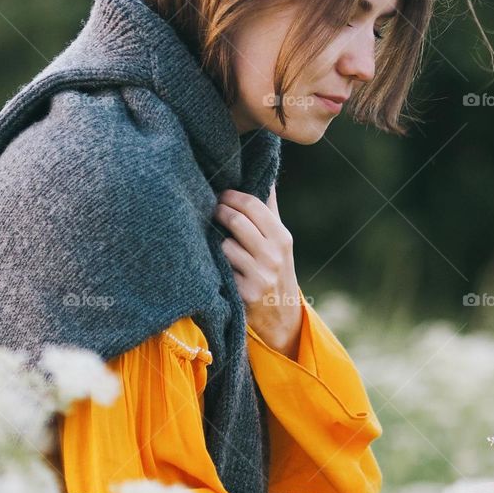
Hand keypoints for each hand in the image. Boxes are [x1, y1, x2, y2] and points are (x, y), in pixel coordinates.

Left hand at [213, 184, 302, 356]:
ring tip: (215, 240)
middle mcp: (273, 256)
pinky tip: (214, 264)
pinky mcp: (244, 294)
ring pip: (225, 244)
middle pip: (237, 220)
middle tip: (211, 209)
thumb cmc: (276, 269)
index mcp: (282, 237)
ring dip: (216, 241)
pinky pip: (220, 269)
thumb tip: (265, 175)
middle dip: (219, 211)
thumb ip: (270, 210)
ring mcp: (259, 276)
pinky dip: (214, 264)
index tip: (221, 194)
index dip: (231, 196)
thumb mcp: (280, 241)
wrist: (282, 317)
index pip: (253, 204)